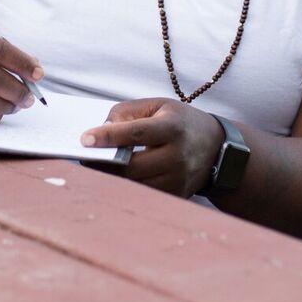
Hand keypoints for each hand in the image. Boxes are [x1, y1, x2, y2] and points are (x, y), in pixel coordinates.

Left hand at [81, 98, 225, 196]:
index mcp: (173, 127)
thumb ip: (127, 112)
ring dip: (113, 179)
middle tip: (85, 158)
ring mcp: (179, 179)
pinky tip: (115, 179)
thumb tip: (101, 129)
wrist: (216, 147)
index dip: (109, 136)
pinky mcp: (177, 195)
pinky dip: (128, 188)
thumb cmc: (180, 122)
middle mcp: (178, 155)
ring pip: (137, 185)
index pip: (136, 133)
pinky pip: (146, 195)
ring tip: (97, 169)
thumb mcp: (158, 106)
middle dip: (105, 164)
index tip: (85, 139)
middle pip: (133, 166)